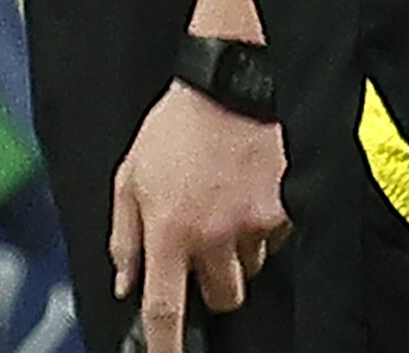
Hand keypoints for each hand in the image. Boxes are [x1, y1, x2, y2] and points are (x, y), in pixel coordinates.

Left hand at [111, 82, 287, 352]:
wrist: (231, 83)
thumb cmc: (178, 125)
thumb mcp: (129, 177)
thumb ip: (124, 236)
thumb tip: (125, 280)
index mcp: (169, 230)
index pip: (165, 310)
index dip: (164, 348)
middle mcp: (213, 235)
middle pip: (223, 298)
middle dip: (213, 282)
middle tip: (205, 246)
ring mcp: (253, 223)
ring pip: (252, 268)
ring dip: (239, 250)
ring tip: (227, 203)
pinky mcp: (284, 207)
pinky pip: (277, 237)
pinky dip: (265, 223)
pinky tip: (250, 189)